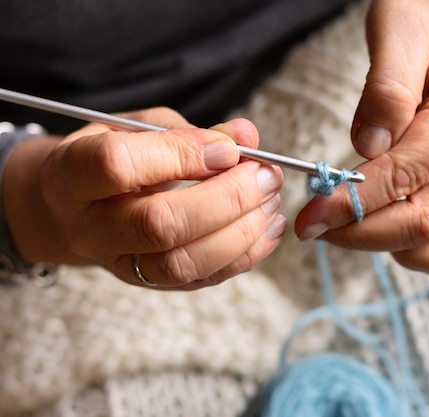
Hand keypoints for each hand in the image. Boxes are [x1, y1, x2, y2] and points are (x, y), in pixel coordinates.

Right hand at [3, 108, 285, 288]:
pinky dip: (246, 254)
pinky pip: (203, 279)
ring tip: (272, 200)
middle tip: (266, 176)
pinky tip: (268, 227)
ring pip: (184, 262)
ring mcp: (122, 263)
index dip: (181, 154)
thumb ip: (188, 131)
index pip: (119, 166)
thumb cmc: (111, 159)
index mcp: (73, 175)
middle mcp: (92, 228)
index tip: (226, 148)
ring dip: (242, 231)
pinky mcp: (152, 283)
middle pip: (160, 224)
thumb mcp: (137, 128)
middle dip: (227, 198)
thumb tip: (245, 136)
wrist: (75, 211)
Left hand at [295, 0, 428, 277]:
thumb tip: (369, 147)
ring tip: (350, 230)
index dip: (354, 199)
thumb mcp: (401, 26)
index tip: (310, 212)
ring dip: (394, 249)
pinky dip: (428, 259)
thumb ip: (388, 85)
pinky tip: (389, 239)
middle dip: (363, 232)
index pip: (410, 173)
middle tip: (316, 227)